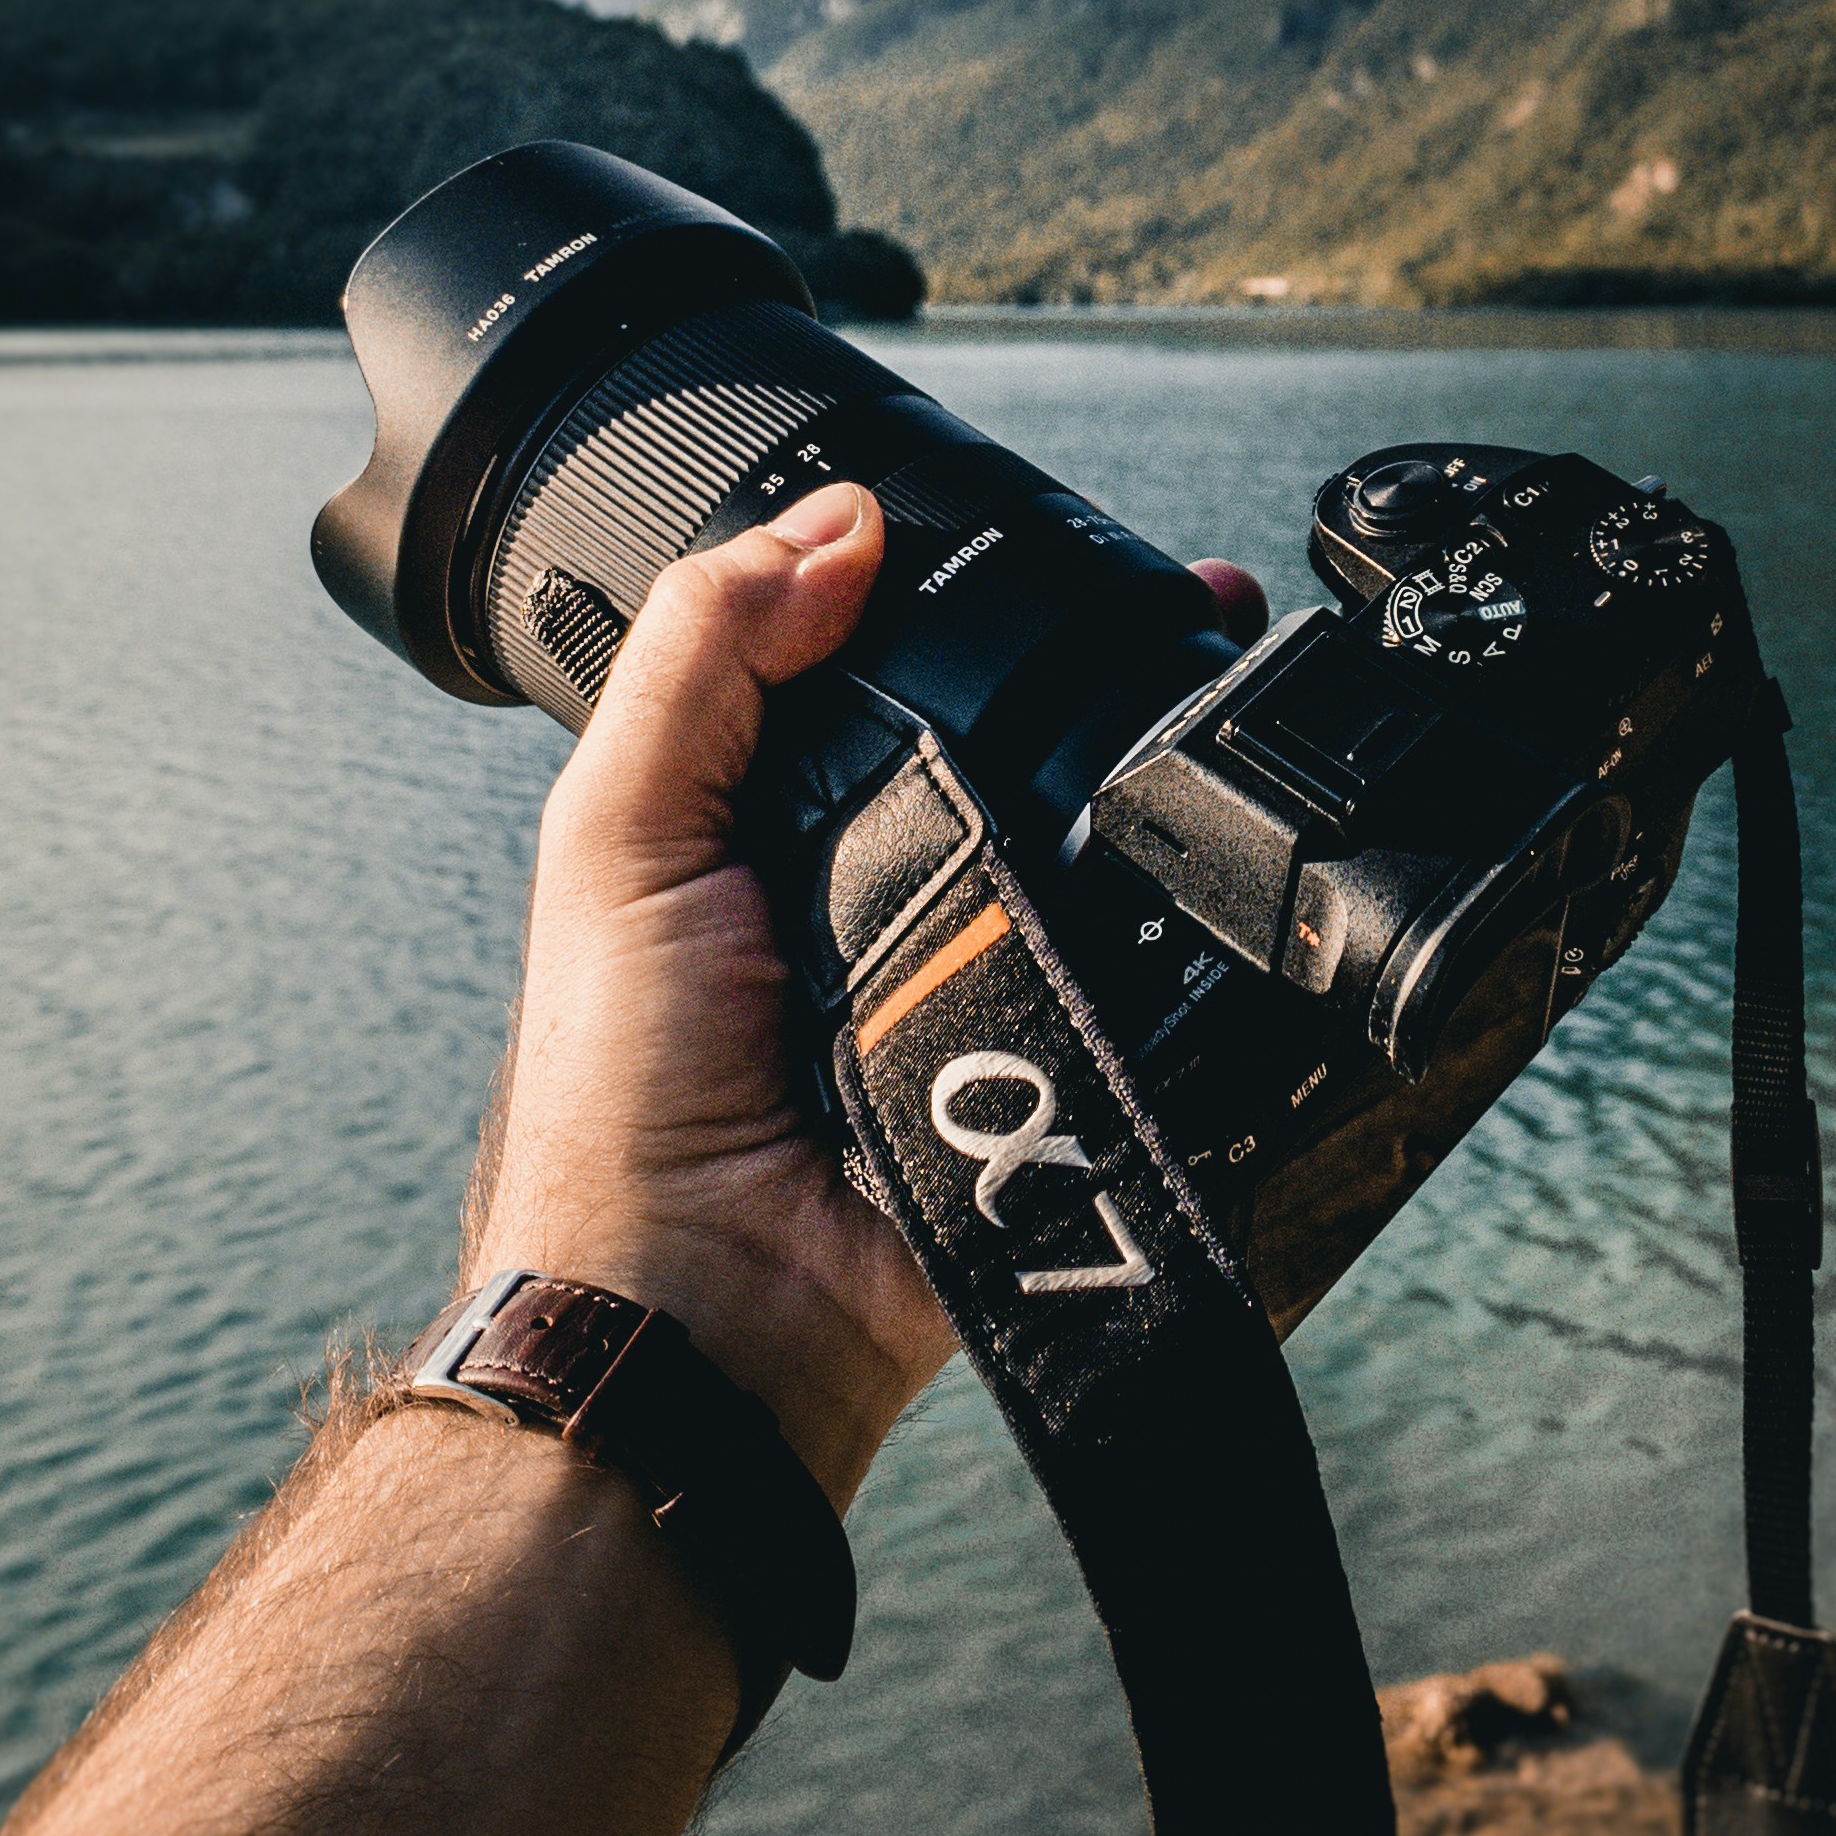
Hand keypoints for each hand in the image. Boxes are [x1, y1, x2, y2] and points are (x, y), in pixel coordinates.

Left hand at [470, 491, 1265, 1508]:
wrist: (708, 1313)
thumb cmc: (622, 1095)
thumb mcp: (619, 832)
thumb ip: (702, 657)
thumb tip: (835, 522)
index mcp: (787, 809)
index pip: (898, 661)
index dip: (972, 587)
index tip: (1057, 530)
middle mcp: (897, 874)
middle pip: (1031, 735)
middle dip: (1114, 670)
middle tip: (1205, 609)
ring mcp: (991, 964)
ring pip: (1109, 841)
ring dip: (1153, 789)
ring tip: (1217, 706)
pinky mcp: (1066, 1057)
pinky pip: (1154, 975)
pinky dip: (1178, 930)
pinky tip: (1216, 861)